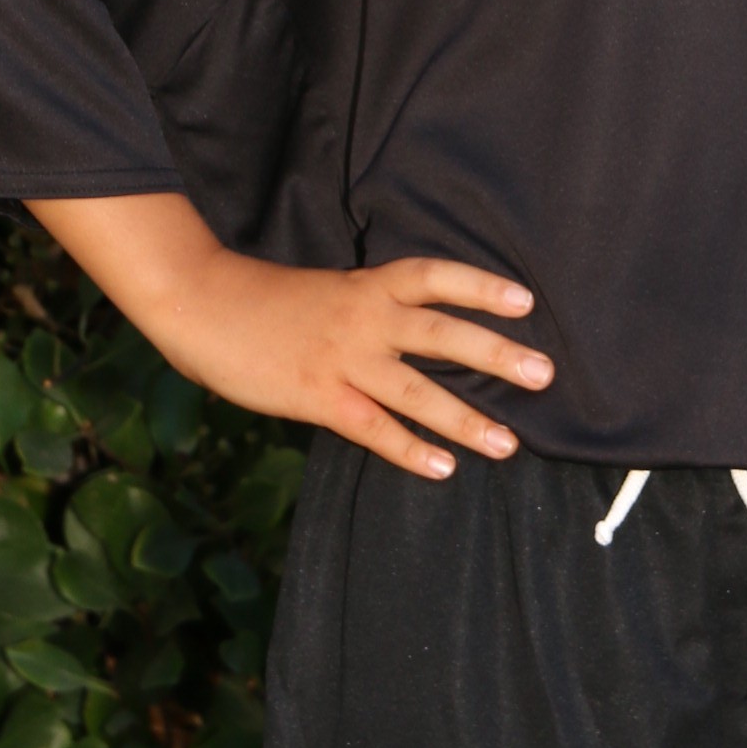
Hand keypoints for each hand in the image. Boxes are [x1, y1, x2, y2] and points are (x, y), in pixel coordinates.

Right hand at [24, 192, 551, 478]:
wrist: (201, 303)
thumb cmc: (263, 300)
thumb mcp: (326, 293)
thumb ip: (367, 311)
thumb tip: (408, 335)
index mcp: (366, 287)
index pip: (434, 277)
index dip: (482, 287)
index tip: (526, 300)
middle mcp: (364, 319)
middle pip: (442, 333)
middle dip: (496, 354)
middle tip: (545, 374)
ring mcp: (342, 359)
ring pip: (417, 390)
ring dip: (465, 418)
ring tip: (508, 443)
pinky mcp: (317, 396)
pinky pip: (373, 428)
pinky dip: (408, 450)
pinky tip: (441, 469)